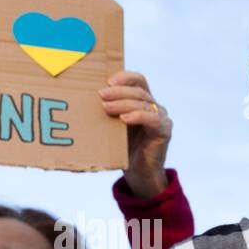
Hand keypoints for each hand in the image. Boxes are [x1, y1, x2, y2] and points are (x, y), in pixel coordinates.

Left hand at [100, 70, 171, 198]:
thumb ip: (108, 109)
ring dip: (123, 103)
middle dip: (119, 91)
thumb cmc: (123, 147)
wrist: (138, 172)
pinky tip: (124, 119)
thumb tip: (83, 95)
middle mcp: (154, 107)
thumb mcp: (113, 124)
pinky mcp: (164, 131)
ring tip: (106, 107)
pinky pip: (152, 119)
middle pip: (139, 91)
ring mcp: (161, 118)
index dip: (125, 77)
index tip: (108, 80)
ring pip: (143, 103)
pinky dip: (138, 116)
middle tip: (101, 95)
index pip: (138, 80)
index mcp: (143, 101)